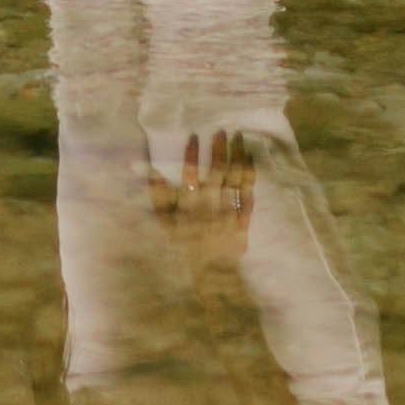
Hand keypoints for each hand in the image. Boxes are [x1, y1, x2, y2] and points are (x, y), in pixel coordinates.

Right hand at [148, 128, 257, 275]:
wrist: (211, 275)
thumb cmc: (185, 246)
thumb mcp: (165, 225)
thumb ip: (158, 198)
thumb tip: (154, 171)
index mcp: (189, 207)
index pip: (190, 175)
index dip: (192, 155)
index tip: (194, 136)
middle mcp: (210, 206)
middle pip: (217, 172)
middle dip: (219, 149)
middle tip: (221, 129)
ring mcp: (229, 213)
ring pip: (235, 179)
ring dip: (237, 156)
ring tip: (238, 137)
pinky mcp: (243, 221)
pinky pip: (249, 196)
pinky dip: (250, 177)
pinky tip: (250, 159)